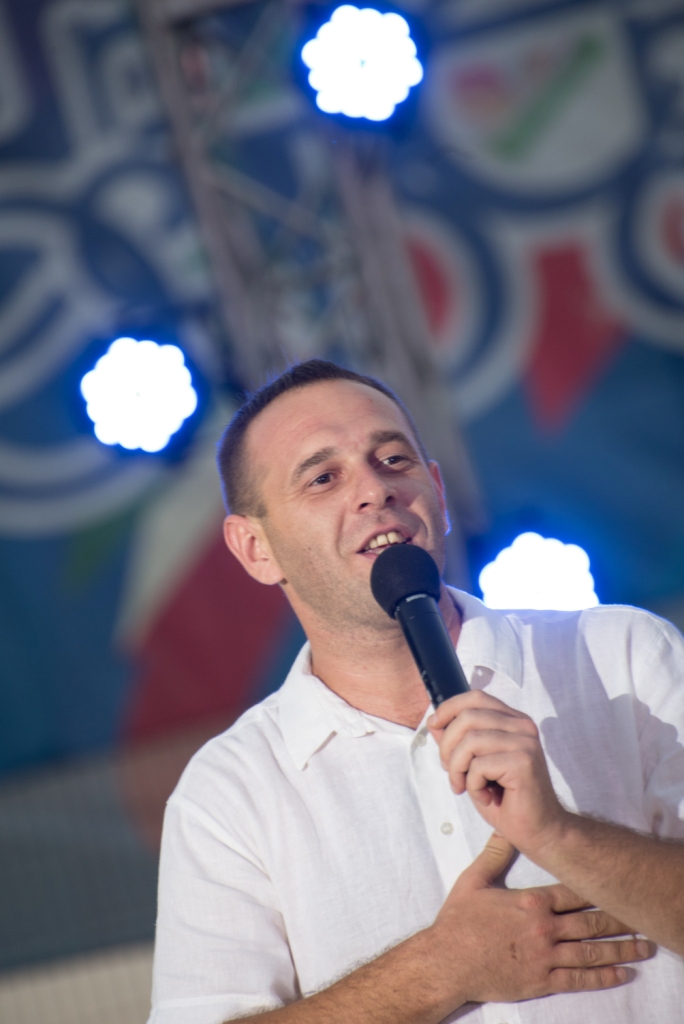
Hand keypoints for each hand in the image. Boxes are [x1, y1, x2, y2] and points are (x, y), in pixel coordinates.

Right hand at [426, 832, 653, 1010]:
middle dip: (619, 920)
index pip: (573, 892)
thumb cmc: (459, 921)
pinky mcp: (541, 981)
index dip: (598, 889)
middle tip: (641, 917)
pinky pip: (579, 980)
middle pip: (590, 922)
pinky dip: (603, 977)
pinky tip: (621, 974)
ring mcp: (545, 957)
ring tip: (643, 946)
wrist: (447, 961)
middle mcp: (544, 928)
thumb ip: (494, 854)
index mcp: (531, 902)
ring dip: (621, 949)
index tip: (617, 885)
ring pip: (591, 951)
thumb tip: (505, 827)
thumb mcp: (474, 880)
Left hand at [427, 690, 564, 855]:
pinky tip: (486, 797)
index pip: (476, 697)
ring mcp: (526, 742)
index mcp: (513, 721)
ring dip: (457, 768)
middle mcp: (523, 726)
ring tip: (464, 786)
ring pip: (470, 740)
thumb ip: (457, 742)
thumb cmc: (506, 799)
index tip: (434, 725)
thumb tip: (434, 722)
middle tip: (452, 772)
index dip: (449, 708)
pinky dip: (473, 785)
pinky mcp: (524, 762)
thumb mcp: (473, 765)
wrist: (539, 831)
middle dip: (447, 746)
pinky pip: (479, 765)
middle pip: (468, 716)